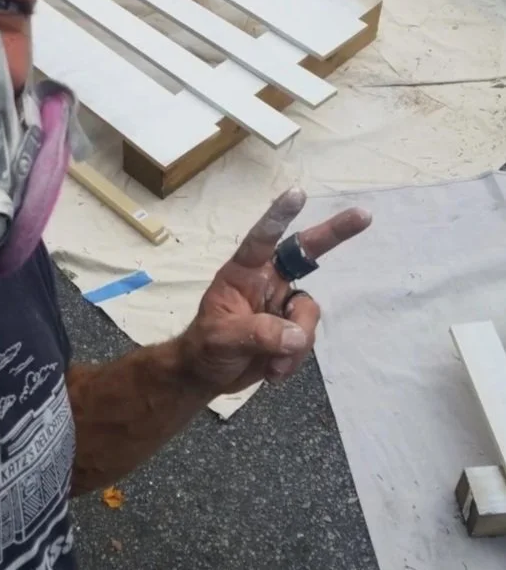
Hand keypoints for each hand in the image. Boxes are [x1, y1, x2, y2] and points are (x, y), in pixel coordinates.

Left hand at [177, 187, 370, 393]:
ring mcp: (282, 303)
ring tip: (270, 363)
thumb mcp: (223, 338)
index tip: (297, 193)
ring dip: (295, 343)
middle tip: (363, 215)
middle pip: (306, 253)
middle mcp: (267, 280)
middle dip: (334, 234)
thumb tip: (297, 335)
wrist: (209, 375)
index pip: (262, 239)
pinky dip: (294, 358)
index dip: (279, 216)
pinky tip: (274, 370)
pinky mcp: (293, 328)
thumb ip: (259, 333)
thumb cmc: (206, 347)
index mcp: (243, 273)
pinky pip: (307, 338)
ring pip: (309, 313)